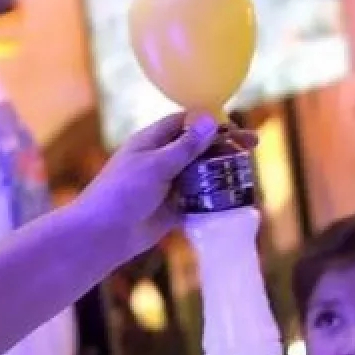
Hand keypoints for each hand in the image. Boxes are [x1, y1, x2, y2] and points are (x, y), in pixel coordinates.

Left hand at [70, 113, 253, 260]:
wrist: (103, 235)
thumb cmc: (122, 192)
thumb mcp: (156, 165)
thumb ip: (185, 146)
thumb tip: (209, 120)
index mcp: (152, 142)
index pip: (185, 123)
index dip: (211, 123)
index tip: (235, 127)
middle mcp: (161, 161)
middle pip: (198, 148)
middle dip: (223, 147)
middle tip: (251, 148)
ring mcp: (167, 185)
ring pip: (201, 174)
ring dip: (221, 173)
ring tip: (246, 173)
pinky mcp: (172, 209)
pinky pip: (198, 200)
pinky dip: (214, 199)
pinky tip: (233, 198)